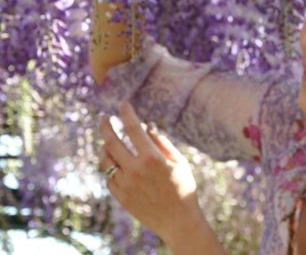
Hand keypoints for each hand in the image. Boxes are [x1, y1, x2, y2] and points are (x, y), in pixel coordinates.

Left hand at [98, 101, 201, 239]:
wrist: (178, 220)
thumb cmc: (183, 187)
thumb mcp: (179, 161)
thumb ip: (162, 142)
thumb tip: (147, 126)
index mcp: (152, 158)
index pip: (133, 128)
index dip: (126, 113)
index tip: (123, 104)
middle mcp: (135, 170)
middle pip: (111, 141)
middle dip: (105, 125)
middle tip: (103, 117)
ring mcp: (125, 184)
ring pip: (106, 159)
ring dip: (105, 147)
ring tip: (109, 142)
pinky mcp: (120, 196)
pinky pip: (109, 176)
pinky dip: (111, 167)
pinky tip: (118, 164)